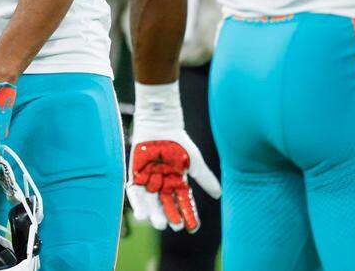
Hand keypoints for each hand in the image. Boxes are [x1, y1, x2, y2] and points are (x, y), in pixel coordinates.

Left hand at [126, 82, 220, 232]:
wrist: (161, 126)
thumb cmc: (180, 142)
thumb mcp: (195, 162)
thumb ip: (205, 179)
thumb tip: (219, 195)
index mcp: (177, 182)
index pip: (183, 203)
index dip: (188, 215)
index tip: (192, 227)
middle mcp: (163, 184)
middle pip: (166, 205)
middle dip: (170, 216)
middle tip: (175, 226)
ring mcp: (149, 181)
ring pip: (151, 203)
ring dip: (155, 214)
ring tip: (159, 224)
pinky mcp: (136, 176)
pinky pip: (135, 193)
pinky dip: (138, 204)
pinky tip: (142, 215)